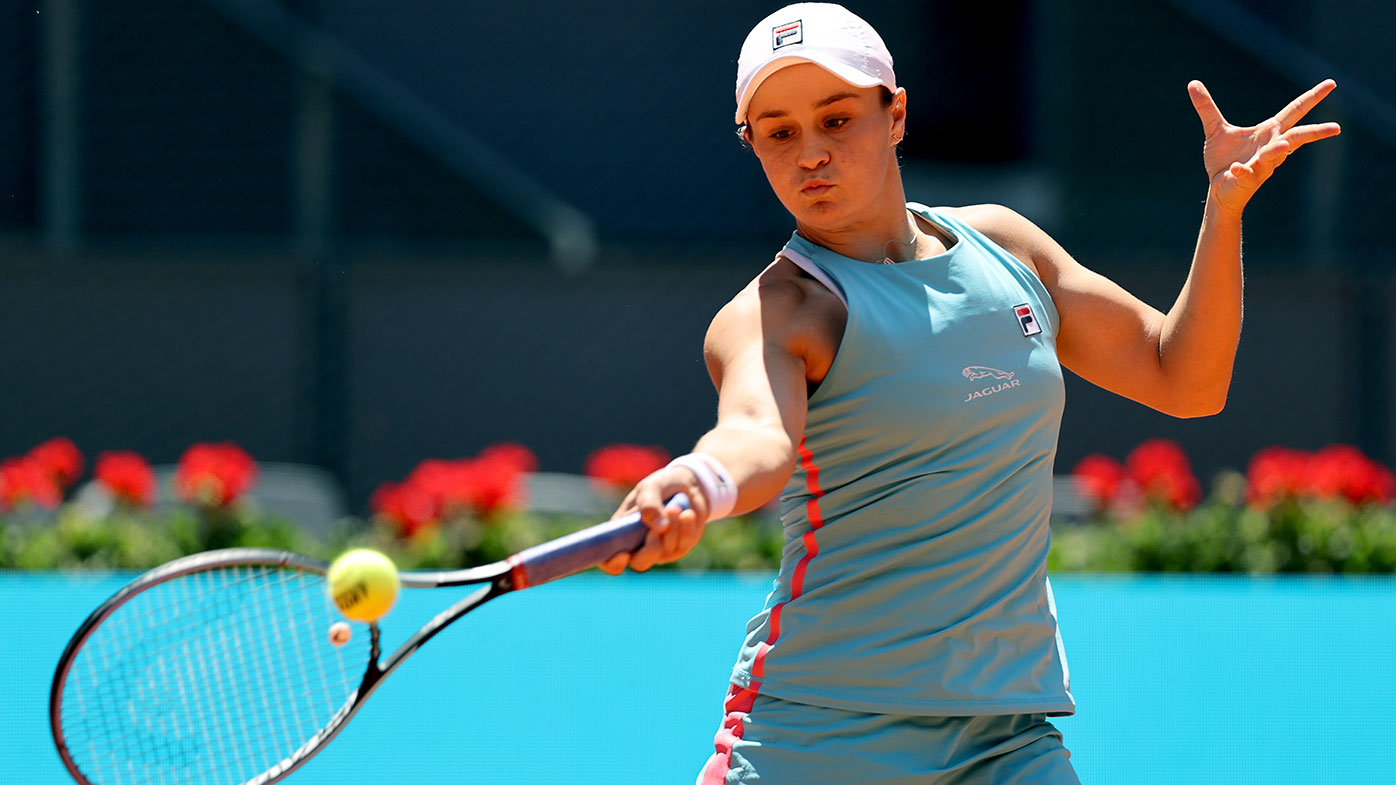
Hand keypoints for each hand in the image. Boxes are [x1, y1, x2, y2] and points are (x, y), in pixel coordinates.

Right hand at [597, 466, 709, 574]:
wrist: (686, 484)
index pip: (609, 560)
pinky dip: (686, 529)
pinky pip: (683, 546)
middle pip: (639, 563)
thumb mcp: (650, 487)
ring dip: (672, 529)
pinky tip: (687, 514)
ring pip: (664, 552)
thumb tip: (659, 527)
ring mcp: (659, 550)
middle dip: (650, 548)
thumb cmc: (660, 486)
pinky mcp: (679, 548)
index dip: (612, 564)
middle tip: (659, 529)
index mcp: (620, 533)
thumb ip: (649, 504)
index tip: (622, 555)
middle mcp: (638, 547)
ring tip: (675, 507)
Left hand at [1188, 79, 1341, 216]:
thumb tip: (1193, 83)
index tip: (1331, 84)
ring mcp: (1262, 165)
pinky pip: (1246, 174)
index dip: (1312, 97)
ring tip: (1284, 144)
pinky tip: (1235, 169)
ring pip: (1277, 156)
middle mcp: (1271, 147)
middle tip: (1337, 127)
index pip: (1295, 111)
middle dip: (1316, 132)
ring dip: (1280, 150)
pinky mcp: (1247, 179)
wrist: (1218, 188)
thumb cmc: (1224, 159)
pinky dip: (1242, 171)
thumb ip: (1207, 107)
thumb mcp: (1215, 129)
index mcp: (1269, 132)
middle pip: (1297, 136)